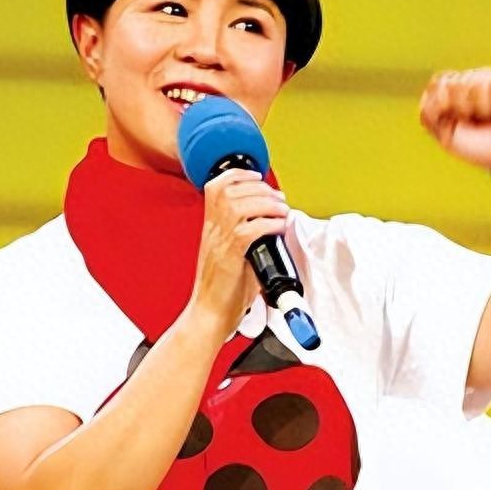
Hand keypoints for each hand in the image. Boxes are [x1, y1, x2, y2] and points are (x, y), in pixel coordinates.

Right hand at [189, 168, 288, 337]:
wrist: (209, 315)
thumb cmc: (223, 290)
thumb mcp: (232, 254)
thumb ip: (247, 236)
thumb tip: (274, 223)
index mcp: (210, 227)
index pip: (216, 186)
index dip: (238, 174)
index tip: (257, 176)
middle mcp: (212, 230)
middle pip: (230, 190)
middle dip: (259, 187)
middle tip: (278, 197)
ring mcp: (219, 242)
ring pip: (239, 206)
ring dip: (266, 203)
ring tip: (281, 210)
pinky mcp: (230, 256)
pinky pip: (250, 230)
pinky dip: (269, 223)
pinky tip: (279, 227)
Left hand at [419, 68, 490, 168]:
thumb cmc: (483, 147)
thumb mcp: (447, 135)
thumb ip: (430, 113)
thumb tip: (426, 93)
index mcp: (457, 92)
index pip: (438, 83)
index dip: (442, 103)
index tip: (455, 120)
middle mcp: (476, 80)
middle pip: (454, 82)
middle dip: (462, 107)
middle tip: (477, 122)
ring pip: (474, 83)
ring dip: (482, 108)